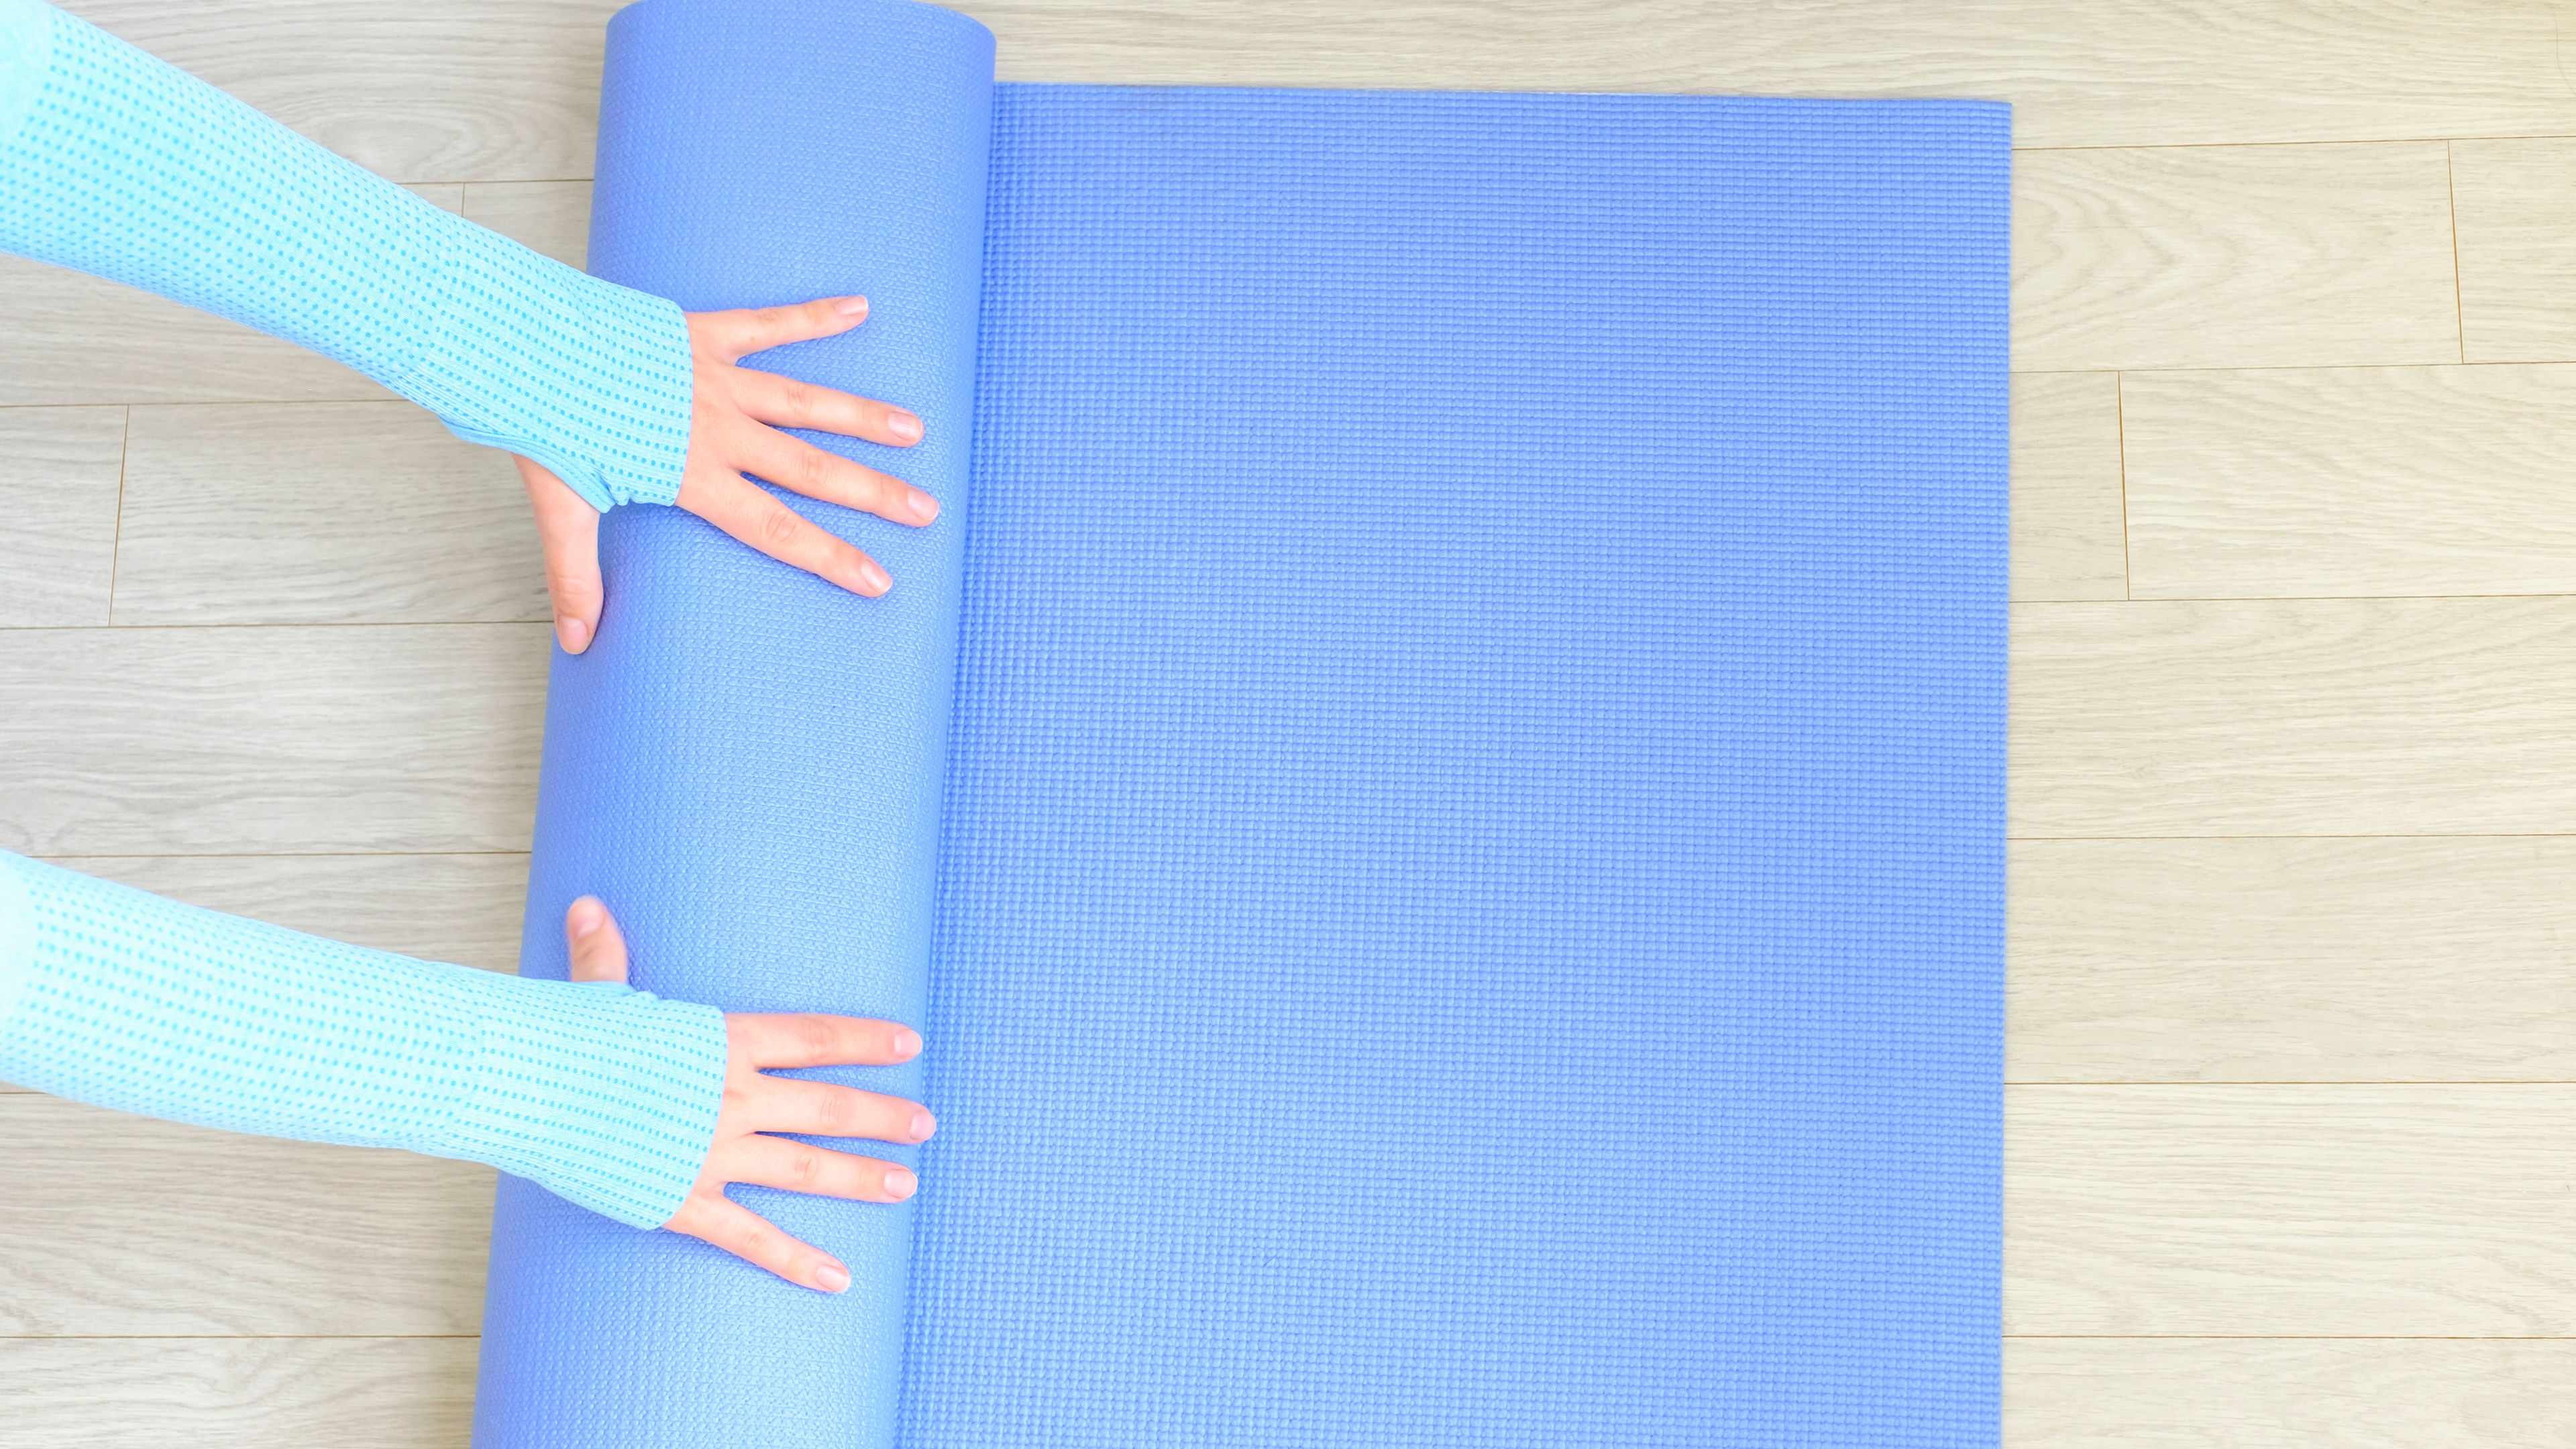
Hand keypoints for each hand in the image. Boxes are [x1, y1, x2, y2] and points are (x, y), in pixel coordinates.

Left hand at [519, 295, 941, 653]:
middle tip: (925, 510)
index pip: (775, 528)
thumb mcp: (561, 508)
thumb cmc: (542, 424)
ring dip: (862, 416)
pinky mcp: (704, 333)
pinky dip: (815, 316)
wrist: (522, 341)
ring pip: (806, 401)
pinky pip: (770, 324)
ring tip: (914, 429)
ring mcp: (716, 379)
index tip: (878, 578)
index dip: (829, 556)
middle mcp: (718, 429)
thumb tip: (577, 642)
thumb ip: (576, 576)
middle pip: (812, 468)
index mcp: (691, 476)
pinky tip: (860, 307)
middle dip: (873, 492)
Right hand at [563, 895, 934, 1292]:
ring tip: (906, 1185)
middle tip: (925, 1123)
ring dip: (861, 1178)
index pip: (815, 1038)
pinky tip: (839, 1279)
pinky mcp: (685, 1202)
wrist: (523, 1088)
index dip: (867, 1041)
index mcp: (723, 1044)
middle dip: (882, 1115)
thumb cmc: (561, 1038)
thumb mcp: (596, 994)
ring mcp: (713, 1153)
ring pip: (806, 1168)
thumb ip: (607, 956)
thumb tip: (589, 905)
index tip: (909, 1044)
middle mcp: (732, 1098)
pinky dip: (797, 1261)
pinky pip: (752, 1238)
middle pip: (826, 1106)